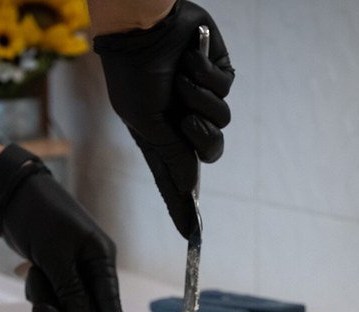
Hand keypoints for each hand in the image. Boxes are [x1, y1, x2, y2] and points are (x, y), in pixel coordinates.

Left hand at [0, 144, 131, 311]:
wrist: (13, 198)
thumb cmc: (39, 217)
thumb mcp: (55, 254)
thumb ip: (71, 289)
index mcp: (100, 259)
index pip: (111, 300)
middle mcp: (91, 269)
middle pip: (86, 311)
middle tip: (39, 307)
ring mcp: (73, 273)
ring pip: (65, 307)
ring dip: (44, 298)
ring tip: (33, 274)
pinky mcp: (56, 274)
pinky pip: (52, 298)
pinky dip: (38, 291)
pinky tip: (30, 270)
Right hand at [94, 0, 233, 238]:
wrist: (142, 29)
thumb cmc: (133, 74)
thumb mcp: (146, 122)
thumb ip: (171, 155)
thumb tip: (191, 186)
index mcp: (161, 137)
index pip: (175, 178)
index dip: (183, 206)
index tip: (191, 235)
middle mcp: (182, 121)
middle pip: (210, 151)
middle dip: (202, 139)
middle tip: (186, 122)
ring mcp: (201, 98)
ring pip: (222, 121)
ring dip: (200, 100)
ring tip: (180, 81)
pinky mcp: (216, 73)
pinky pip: (225, 89)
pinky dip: (206, 75)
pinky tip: (190, 59)